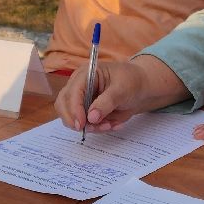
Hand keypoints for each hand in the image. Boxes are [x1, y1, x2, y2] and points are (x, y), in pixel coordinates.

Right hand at [54, 56, 189, 134]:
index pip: (72, 92)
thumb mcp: (122, 89)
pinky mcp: (87, 111)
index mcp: (85, 74)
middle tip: (91, 129)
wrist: (141, 88)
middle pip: (63, 105)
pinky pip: (86, 125)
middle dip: (75, 120)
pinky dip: (98, 128)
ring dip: (90, 126)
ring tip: (111, 125)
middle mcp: (79, 86)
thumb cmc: (132, 81)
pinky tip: (114, 123)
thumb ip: (106, 102)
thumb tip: (91, 117)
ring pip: (73, 118)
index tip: (81, 124)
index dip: (74, 109)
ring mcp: (81, 100)